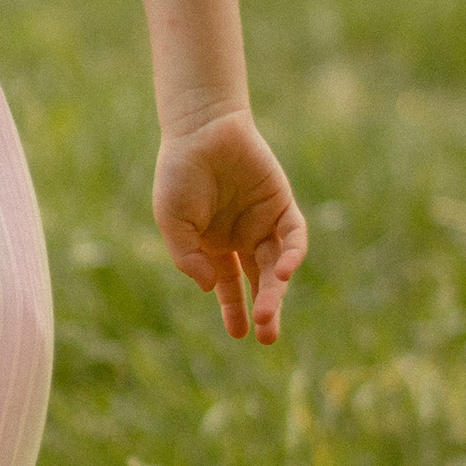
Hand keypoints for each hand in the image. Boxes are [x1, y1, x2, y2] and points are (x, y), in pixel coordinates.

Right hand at [152, 108, 306, 342]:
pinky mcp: (282, 203)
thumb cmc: (179, 173)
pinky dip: (291, 255)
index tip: (240, 334)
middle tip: (265, 335)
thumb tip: (211, 288)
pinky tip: (282, 273)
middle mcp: (243, 237)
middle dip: (263, 309)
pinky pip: (293, 236)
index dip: (234, 310)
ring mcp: (264, 221)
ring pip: (276, 265)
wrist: (201, 129)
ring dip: (275, 291)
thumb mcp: (172, 221)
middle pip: (258, 282)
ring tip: (268, 314)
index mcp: (215, 245)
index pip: (230, 285)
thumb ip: (187, 257)